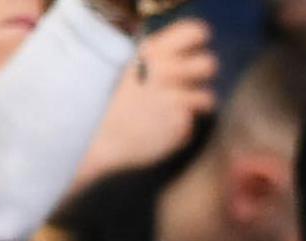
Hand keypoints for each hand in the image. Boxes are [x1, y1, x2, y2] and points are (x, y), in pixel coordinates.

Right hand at [73, 20, 220, 188]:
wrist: (96, 142)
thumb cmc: (111, 105)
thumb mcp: (127, 68)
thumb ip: (156, 56)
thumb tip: (183, 54)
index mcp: (153, 52)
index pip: (196, 33)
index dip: (197, 44)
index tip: (188, 57)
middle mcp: (166, 71)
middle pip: (209, 64)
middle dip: (200, 77)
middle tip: (183, 88)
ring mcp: (175, 99)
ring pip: (207, 97)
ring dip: (193, 106)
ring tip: (170, 113)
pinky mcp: (180, 125)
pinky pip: (193, 124)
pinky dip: (180, 129)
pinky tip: (160, 131)